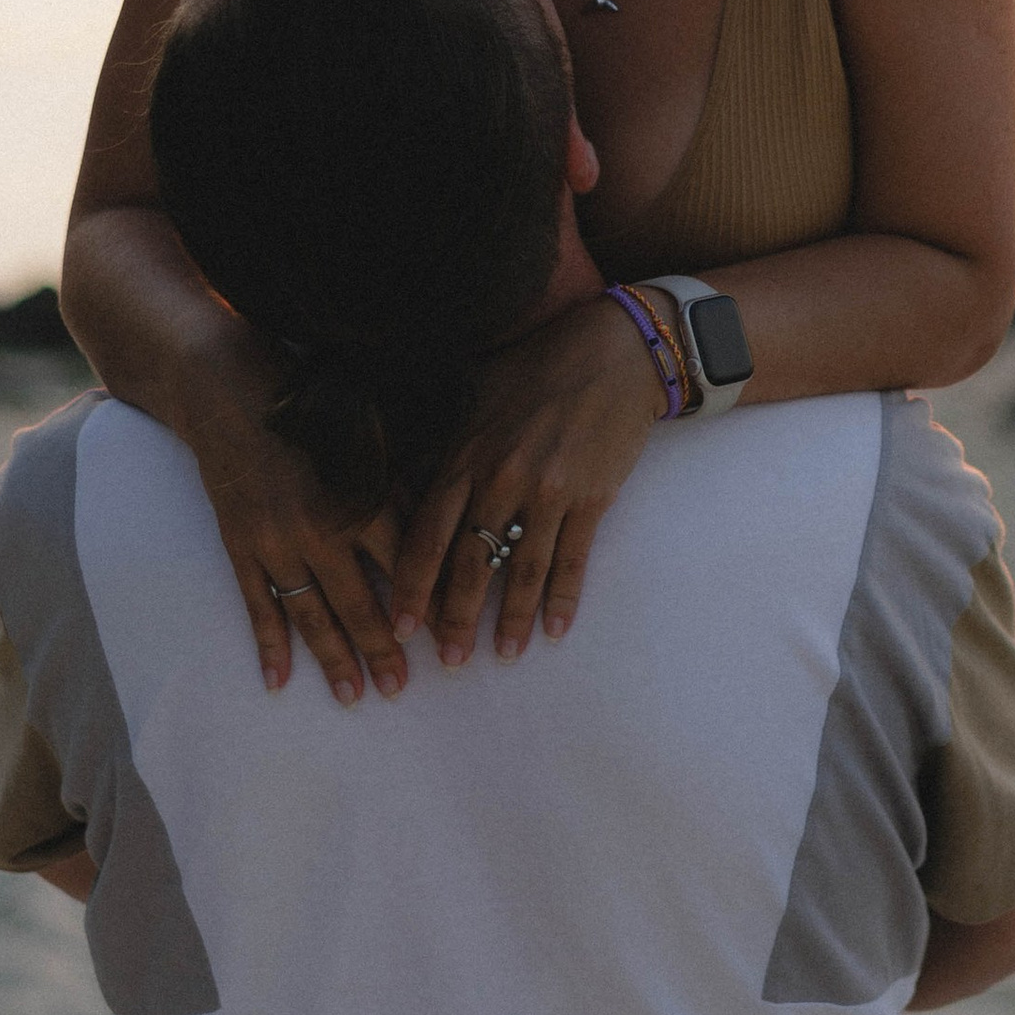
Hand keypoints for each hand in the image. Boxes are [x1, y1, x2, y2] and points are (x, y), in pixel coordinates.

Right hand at [185, 321, 406, 705]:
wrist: (228, 389)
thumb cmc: (310, 404)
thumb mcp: (370, 434)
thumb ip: (402, 485)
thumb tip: (440, 531)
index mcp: (362, 499)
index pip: (405, 570)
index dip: (426, 609)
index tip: (446, 641)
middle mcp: (321, 529)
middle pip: (360, 605)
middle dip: (383, 652)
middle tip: (400, 691)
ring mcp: (276, 542)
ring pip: (311, 615)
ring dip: (334, 660)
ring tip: (353, 697)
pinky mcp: (241, 545)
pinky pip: (258, 606)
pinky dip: (269, 645)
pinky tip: (280, 682)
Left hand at [389, 292, 668, 667]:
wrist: (615, 351)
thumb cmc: (539, 367)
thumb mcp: (476, 395)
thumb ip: (442, 442)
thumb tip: (401, 480)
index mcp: (467, 454)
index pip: (428, 534)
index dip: (413, 585)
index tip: (400, 626)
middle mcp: (501, 477)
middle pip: (471, 564)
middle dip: (456, 619)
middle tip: (449, 662)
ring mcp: (548, 491)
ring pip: (521, 571)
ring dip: (511, 620)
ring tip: (503, 656)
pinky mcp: (592, 498)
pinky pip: (571, 561)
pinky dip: (561, 600)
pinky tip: (553, 630)